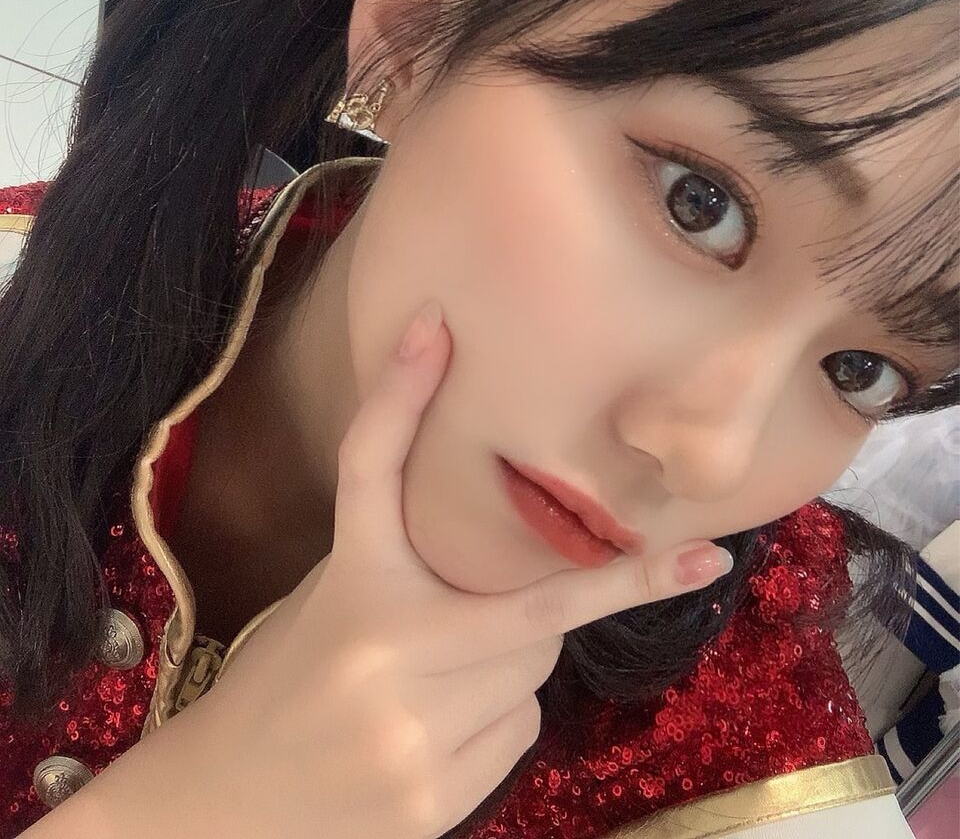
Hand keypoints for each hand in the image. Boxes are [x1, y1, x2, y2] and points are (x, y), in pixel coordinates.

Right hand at [88, 302, 733, 838]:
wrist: (217, 800)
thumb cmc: (282, 668)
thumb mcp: (332, 578)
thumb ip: (395, 512)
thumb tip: (433, 351)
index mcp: (367, 595)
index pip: (486, 550)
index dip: (599, 554)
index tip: (690, 549)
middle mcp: (396, 673)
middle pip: (534, 622)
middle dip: (519, 614)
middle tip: (444, 630)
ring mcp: (416, 753)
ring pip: (532, 686)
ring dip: (503, 676)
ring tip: (422, 688)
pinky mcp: (431, 813)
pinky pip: (516, 743)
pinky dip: (492, 729)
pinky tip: (425, 734)